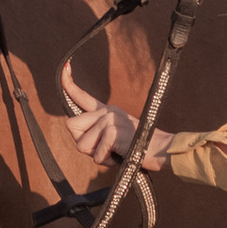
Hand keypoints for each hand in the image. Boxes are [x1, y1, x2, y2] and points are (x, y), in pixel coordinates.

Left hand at [62, 51, 171, 172]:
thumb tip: (80, 140)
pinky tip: (119, 155)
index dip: (69, 82)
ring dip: (96, 155)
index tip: (64, 66)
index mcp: (106, 110)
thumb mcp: (115, 136)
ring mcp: (110, 120)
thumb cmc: (138, 147)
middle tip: (103, 148)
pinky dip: (105, 161)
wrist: (161, 150)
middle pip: (72, 126)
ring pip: (81, 144)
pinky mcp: (113, 132)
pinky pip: (96, 155)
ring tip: (114, 152)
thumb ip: (97, 134)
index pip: (83, 96)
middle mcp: (106, 111)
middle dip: (83, 143)